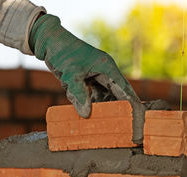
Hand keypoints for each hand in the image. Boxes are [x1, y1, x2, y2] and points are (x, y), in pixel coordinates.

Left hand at [29, 14, 144, 141]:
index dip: (131, 103)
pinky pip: (91, 95)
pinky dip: (88, 102)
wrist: (50, 42)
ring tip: (104, 122)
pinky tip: (85, 111)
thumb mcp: (71, 75)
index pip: (124, 88)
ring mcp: (95, 75)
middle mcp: (104, 72)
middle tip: (121, 125)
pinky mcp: (86, 79)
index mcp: (107, 67)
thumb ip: (79, 95)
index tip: (137, 117)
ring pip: (103, 96)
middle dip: (117, 109)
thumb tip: (86, 114)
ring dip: (100, 107)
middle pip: (116, 94)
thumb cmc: (63, 53)